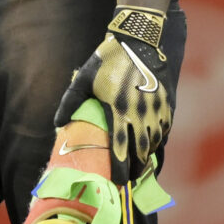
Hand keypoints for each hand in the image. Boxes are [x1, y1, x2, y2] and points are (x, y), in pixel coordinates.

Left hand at [54, 16, 172, 183]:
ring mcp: (155, 109)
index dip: (119, 169)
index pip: (119, 149)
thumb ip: (70, 102)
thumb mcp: (84, 79)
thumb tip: (58, 124)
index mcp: (117, 110)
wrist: (139, 40)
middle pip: (140, 152)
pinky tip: (153, 144)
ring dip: (147, 155)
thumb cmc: (107, 59)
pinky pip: (164, 128)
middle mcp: (139, 114)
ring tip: (140, 165)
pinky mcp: (166, 102)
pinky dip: (158, 139)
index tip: (117, 182)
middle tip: (129, 180)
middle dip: (135, 169)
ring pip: (154, 142)